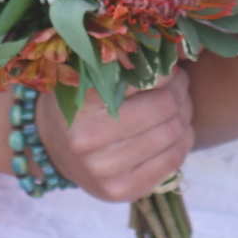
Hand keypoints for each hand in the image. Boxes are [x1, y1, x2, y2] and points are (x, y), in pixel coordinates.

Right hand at [38, 70, 195, 201]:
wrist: (53, 146)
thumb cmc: (80, 102)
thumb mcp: (94, 74)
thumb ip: (132, 60)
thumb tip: (184, 45)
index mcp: (80, 103)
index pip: (146, 80)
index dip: (167, 73)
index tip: (169, 70)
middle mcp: (87, 140)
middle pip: (164, 108)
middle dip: (180, 92)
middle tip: (180, 86)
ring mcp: (102, 171)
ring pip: (172, 135)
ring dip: (185, 115)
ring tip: (180, 106)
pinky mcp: (118, 192)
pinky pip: (171, 163)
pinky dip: (183, 142)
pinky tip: (177, 132)